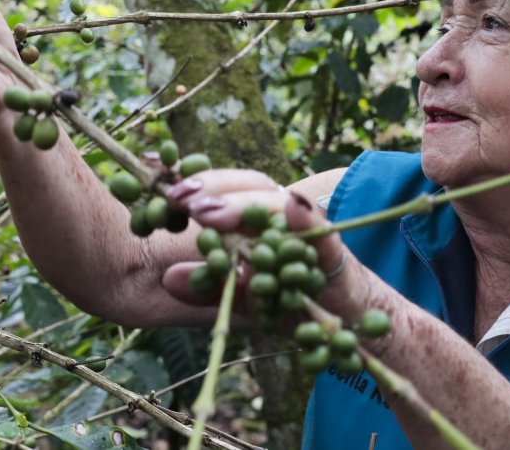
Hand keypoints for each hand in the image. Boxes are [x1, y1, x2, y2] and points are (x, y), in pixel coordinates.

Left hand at [161, 169, 371, 321]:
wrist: (341, 325)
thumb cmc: (288, 301)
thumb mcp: (240, 299)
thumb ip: (207, 288)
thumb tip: (168, 279)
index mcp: (259, 220)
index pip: (230, 189)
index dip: (201, 185)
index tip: (169, 193)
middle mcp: (284, 216)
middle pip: (252, 185)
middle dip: (216, 188)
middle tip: (182, 198)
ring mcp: (309, 230)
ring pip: (278, 204)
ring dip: (244, 204)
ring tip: (211, 213)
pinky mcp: (335, 252)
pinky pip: (321, 232)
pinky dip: (307, 217)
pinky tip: (292, 207)